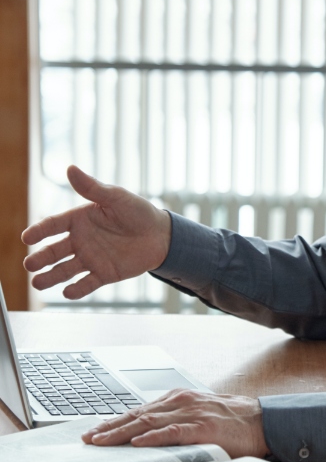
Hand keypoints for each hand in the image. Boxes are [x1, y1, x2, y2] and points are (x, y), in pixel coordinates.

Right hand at [22, 165, 171, 298]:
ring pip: (65, 270)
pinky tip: (68, 292)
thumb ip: (93, 188)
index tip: (27, 237)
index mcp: (80, 219)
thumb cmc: (138, 212)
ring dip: (51, 277)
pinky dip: (77, 289)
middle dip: (40, 258)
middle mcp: (81, 240)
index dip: (39, 231)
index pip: (53, 225)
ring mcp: (91, 258)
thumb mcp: (116, 197)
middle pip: (54, 251)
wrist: (161, 234)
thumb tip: (70, 169)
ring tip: (38, 283)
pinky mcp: (104, 273)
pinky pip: (87, 284)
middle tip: (29, 264)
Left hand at [81, 390, 269, 458]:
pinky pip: (173, 431)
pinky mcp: (203, 427)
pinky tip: (138, 442)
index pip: (140, 410)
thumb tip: (147, 434)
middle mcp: (181, 401)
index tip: (95, 431)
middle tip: (88, 439)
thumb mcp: (198, 416)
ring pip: (149, 422)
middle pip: (138, 414)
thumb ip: (174, 422)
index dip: (115, 421)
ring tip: (102, 441)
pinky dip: (153, 436)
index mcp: (178, 398)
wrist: (261, 420)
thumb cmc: (230, 420)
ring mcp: (191, 412)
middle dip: (110, 427)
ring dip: (122, 432)